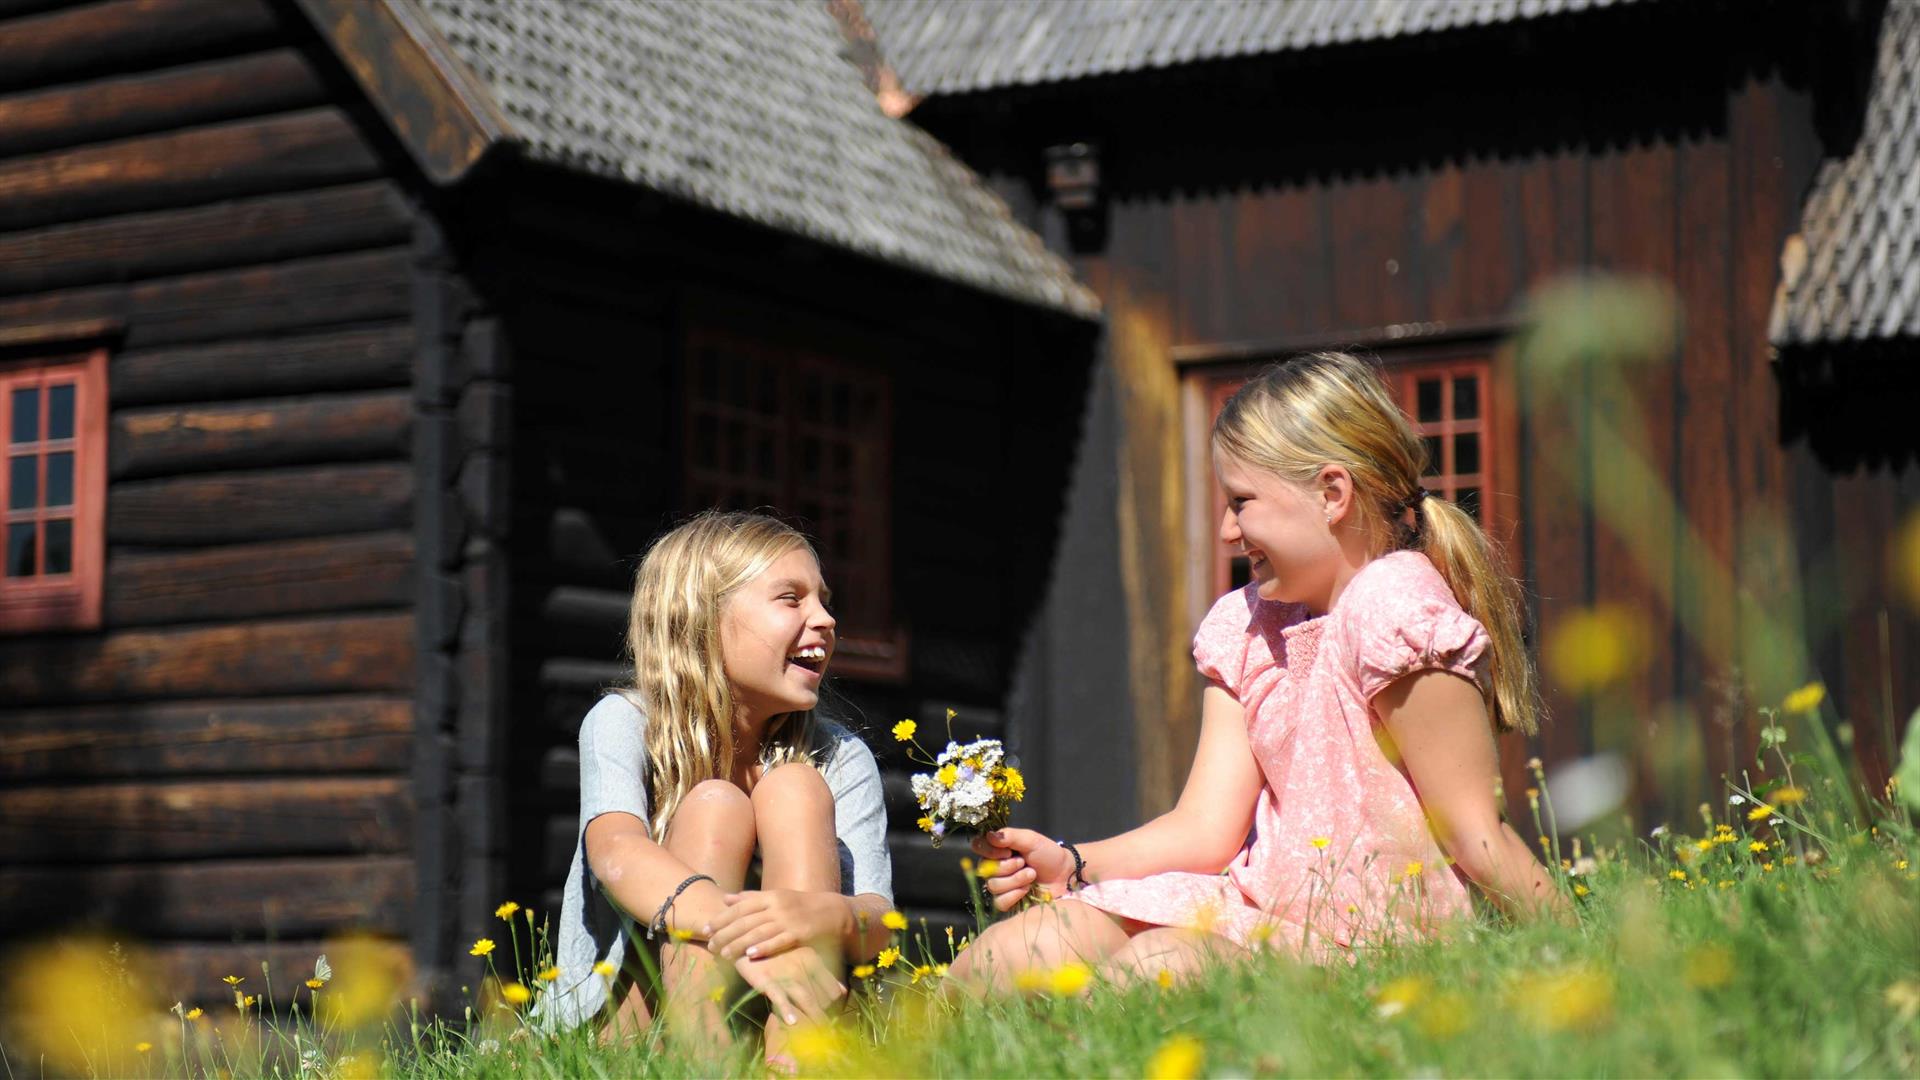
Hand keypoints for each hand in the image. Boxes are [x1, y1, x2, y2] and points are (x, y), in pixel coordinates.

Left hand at [705, 890, 849, 960]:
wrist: (832, 912)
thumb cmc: (800, 906)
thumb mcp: (776, 897)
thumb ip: (751, 899)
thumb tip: (726, 898)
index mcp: (770, 896)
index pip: (739, 907)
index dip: (721, 918)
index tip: (705, 929)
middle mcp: (777, 905)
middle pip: (746, 920)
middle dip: (725, 933)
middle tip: (710, 945)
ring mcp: (789, 919)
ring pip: (759, 931)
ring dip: (739, 943)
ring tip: (724, 953)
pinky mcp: (800, 932)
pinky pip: (779, 940)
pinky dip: (764, 947)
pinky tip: (751, 955)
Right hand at [733, 944, 845, 1027]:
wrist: (746, 937)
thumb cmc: (776, 950)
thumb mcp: (802, 956)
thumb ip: (822, 973)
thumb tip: (842, 992)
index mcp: (813, 959)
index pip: (832, 989)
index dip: (834, 1007)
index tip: (832, 1018)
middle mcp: (803, 966)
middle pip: (821, 998)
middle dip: (826, 1017)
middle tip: (829, 1034)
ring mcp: (785, 974)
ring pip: (805, 999)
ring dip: (814, 1017)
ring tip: (820, 1033)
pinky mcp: (766, 980)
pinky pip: (780, 997)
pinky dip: (787, 1010)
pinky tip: (793, 1022)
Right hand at [972, 828, 1072, 911]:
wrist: (1065, 875)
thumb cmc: (1048, 854)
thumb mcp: (1031, 840)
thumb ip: (1010, 836)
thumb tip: (990, 836)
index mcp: (998, 849)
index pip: (978, 847)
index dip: (989, 851)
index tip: (1007, 851)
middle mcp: (996, 866)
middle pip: (985, 869)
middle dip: (1008, 866)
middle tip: (1024, 863)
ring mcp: (1001, 885)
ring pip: (993, 886)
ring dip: (1015, 880)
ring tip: (1031, 874)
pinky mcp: (1008, 901)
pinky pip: (1000, 902)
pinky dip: (1015, 895)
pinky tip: (1027, 889)